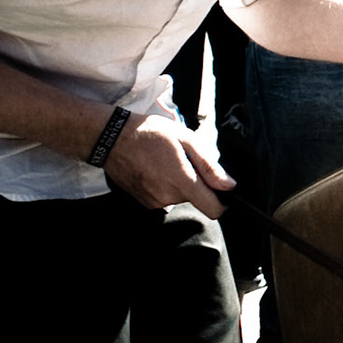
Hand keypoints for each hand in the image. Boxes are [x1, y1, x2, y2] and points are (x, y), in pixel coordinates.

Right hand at [105, 111, 236, 215]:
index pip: (213, 208)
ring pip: (181, 198)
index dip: (222, 200)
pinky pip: (166, 198)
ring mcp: (154, 202)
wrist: (113, 138)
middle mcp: (168, 197)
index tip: (221, 187)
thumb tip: (229, 185)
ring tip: (167, 162)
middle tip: (185, 160)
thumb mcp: (186, 140)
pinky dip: (166, 186)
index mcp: (182, 181)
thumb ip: (209, 165)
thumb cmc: (150, 134)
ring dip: (180, 183)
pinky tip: (156, 169)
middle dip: (197, 182)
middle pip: (197, 199)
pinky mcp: (144, 202)